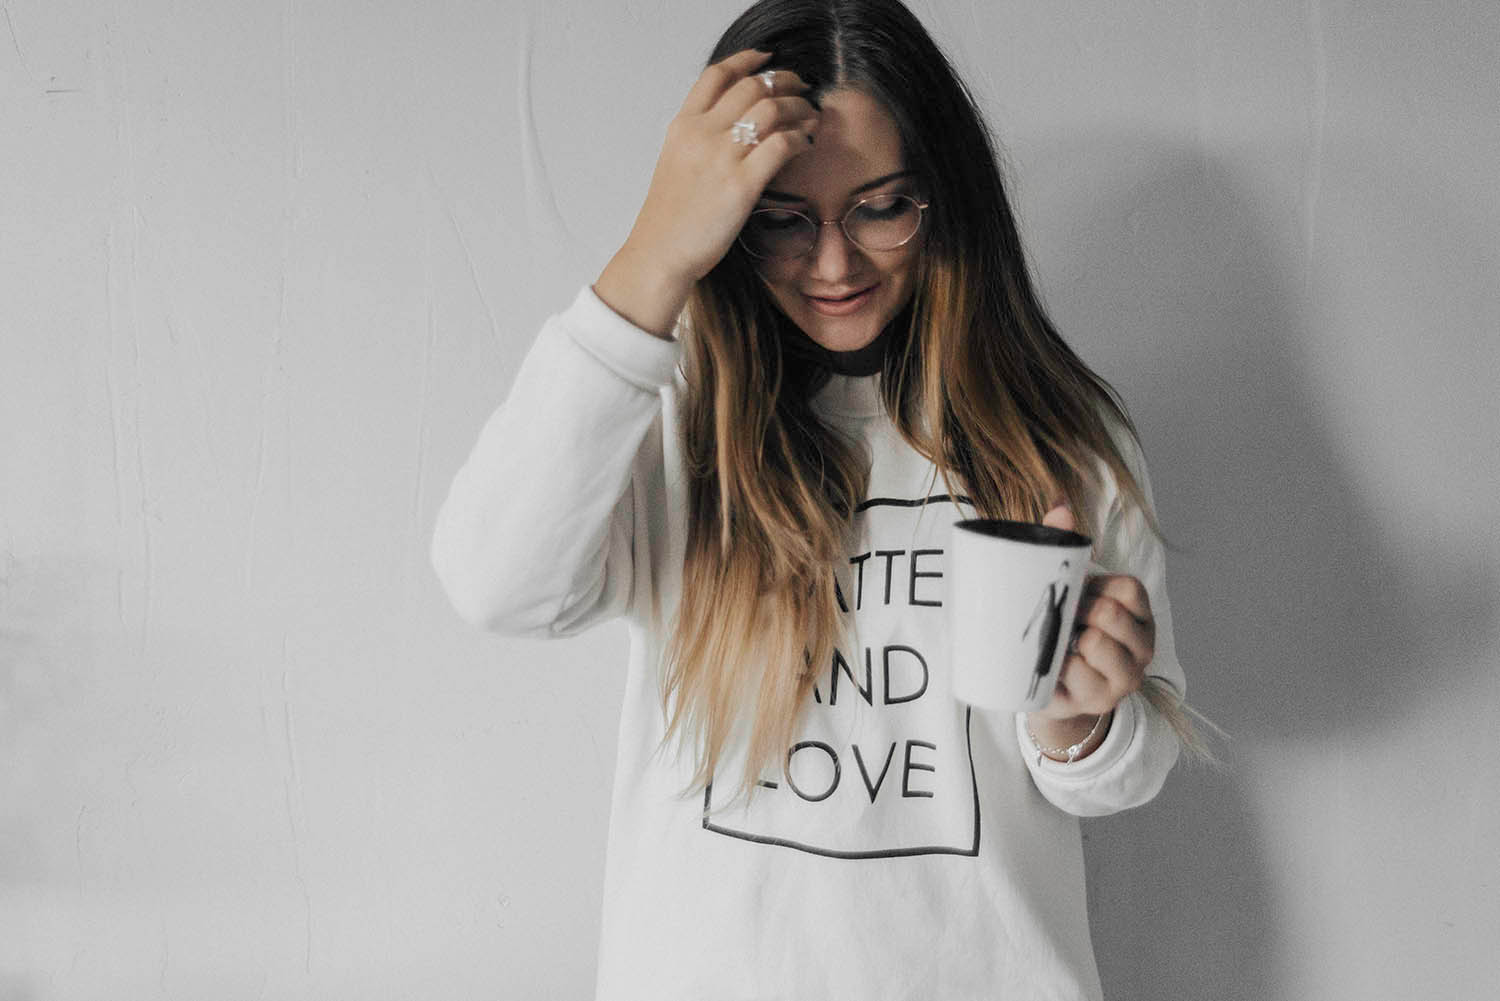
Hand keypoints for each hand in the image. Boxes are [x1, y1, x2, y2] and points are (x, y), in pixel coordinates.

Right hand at [594, 49, 820, 335]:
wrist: (660, 254)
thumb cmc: (670, 218)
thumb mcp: (675, 163)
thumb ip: (698, 139)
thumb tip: (729, 124)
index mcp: (683, 126)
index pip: (716, 75)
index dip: (746, 60)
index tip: (767, 58)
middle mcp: (701, 134)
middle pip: (751, 86)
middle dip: (784, 81)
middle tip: (801, 89)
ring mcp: (721, 158)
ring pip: (772, 109)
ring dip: (798, 107)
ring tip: (810, 117)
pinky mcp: (741, 185)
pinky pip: (781, 144)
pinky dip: (800, 137)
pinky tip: (806, 144)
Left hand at [1030, 501, 1154, 723]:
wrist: (1051, 691)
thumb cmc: (1063, 632)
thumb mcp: (1067, 591)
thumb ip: (1064, 546)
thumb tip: (1060, 507)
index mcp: (1140, 615)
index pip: (1128, 588)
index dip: (1094, 586)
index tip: (1075, 594)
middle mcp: (1142, 647)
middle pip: (1110, 613)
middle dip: (1077, 612)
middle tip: (1061, 621)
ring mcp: (1125, 678)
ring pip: (1094, 643)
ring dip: (1067, 641)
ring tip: (1059, 646)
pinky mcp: (1100, 701)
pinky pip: (1075, 673)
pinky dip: (1058, 667)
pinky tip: (1054, 670)